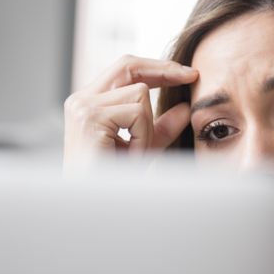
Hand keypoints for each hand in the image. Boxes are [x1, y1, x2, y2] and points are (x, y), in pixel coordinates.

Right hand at [63, 55, 197, 170]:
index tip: (187, 73)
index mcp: (89, 103)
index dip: (157, 68)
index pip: (125, 70)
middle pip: (128, 65)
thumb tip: (185, 107)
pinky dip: (143, 137)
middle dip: (163, 70)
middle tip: (192, 76)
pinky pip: (138, 113)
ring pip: (140, 93)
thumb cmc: (114, 181)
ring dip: (148, 127)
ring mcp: (83, 106)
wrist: (93, 208)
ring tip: (136, 154)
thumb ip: (161, 128)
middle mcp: (81, 99)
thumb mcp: (143, 149)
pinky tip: (130, 157)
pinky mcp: (91, 116)